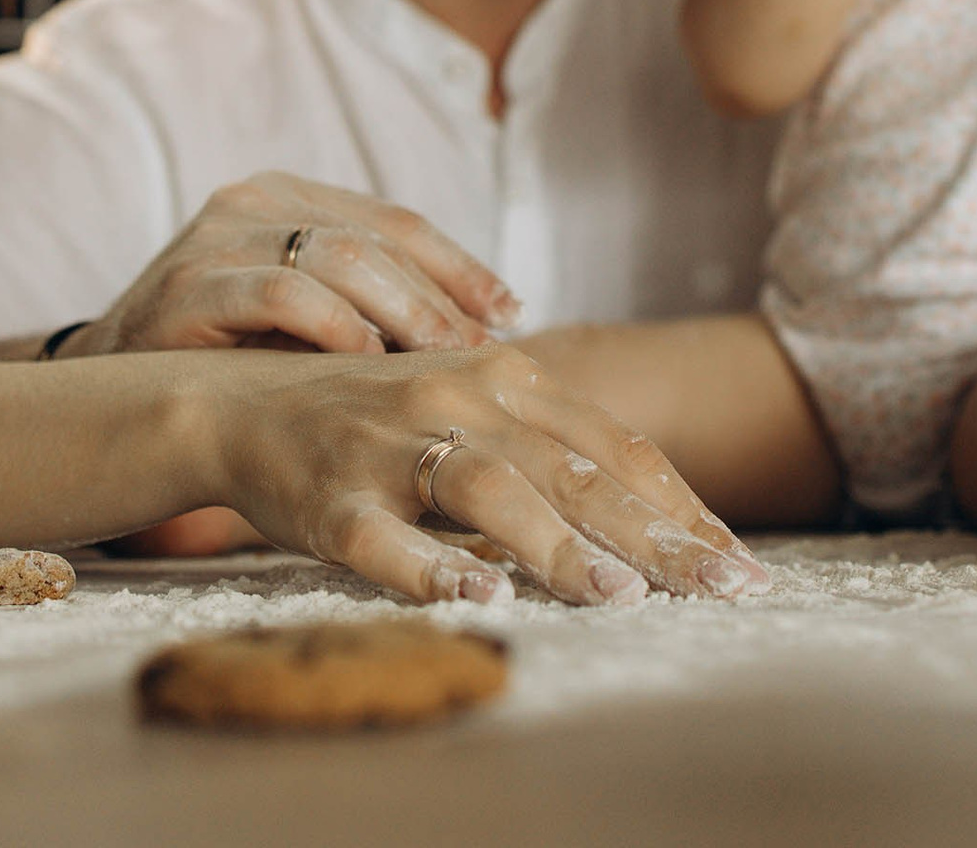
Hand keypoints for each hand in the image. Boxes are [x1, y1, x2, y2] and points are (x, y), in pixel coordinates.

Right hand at [59, 172, 521, 357]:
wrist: (111, 392)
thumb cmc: (228, 361)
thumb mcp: (307, 325)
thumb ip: (374, 315)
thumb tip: (490, 343)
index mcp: (291, 199)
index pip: (396, 223)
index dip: (460, 267)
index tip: (512, 316)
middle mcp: (254, 202)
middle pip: (374, 240)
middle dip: (439, 299)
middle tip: (486, 354)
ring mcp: (216, 238)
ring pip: (336, 258)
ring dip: (398, 312)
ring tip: (441, 363)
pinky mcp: (185, 285)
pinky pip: (279, 294)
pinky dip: (332, 327)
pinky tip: (365, 366)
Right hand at [211, 341, 771, 606]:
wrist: (236, 403)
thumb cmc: (373, 419)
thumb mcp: (468, 411)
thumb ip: (549, 448)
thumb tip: (654, 511)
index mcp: (503, 378)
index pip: (613, 446)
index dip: (681, 506)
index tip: (739, 565)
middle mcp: (456, 398)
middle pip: (573, 468)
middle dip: (658, 535)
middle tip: (728, 589)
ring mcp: (393, 447)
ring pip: (490, 492)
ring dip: (557, 546)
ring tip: (620, 596)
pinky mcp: (331, 499)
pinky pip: (386, 540)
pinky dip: (432, 570)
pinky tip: (479, 600)